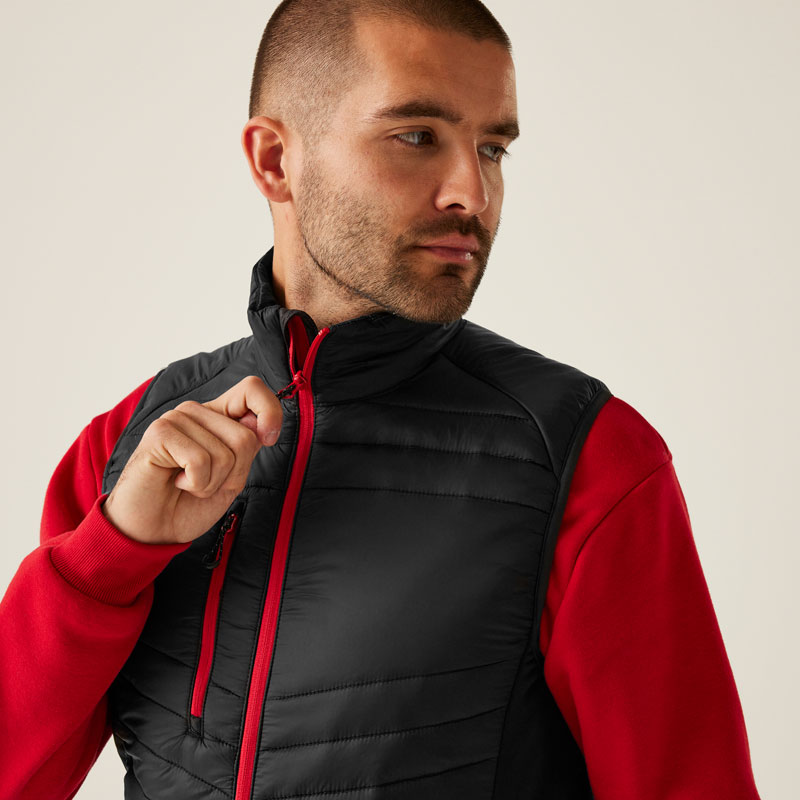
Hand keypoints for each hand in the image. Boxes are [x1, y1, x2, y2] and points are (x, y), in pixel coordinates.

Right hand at [102, 375, 281, 544]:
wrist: (154, 529)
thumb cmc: (190, 503)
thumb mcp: (232, 476)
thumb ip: (246, 448)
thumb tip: (259, 422)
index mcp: (217, 416)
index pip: (252, 389)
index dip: (270, 411)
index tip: (268, 439)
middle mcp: (197, 412)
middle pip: (245, 437)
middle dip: (234, 473)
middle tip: (207, 482)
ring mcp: (176, 418)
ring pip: (225, 453)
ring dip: (212, 483)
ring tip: (188, 483)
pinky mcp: (160, 432)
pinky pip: (200, 461)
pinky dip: (196, 484)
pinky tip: (176, 482)